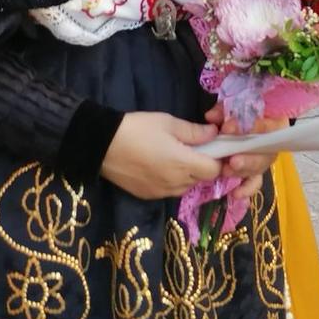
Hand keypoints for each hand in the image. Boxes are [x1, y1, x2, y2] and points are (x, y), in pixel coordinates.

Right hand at [101, 111, 221, 200]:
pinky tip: (159, 165)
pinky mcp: (148, 195)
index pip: (215, 170)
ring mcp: (161, 192)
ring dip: (187, 174)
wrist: (100, 144)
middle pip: (202, 179)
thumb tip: (215, 135)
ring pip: (186, 186)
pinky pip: (170, 190)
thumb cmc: (137, 129)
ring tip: (173, 156)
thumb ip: (194, 131)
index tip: (214, 147)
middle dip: (202, 164)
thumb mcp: (168, 123)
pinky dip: (172, 180)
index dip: (218, 159)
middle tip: (191, 147)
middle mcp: (176, 183)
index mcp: (183, 164)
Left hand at [205, 101, 284, 188]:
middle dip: (249, 157)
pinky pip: (254, 182)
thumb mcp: (228, 107)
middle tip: (232, 160)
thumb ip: (221, 111)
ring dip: (244, 171)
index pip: (267, 125)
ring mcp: (262, 157)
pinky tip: (235, 194)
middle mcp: (270, 142)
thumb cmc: (235, 112)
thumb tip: (212, 117)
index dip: (251, 128)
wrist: (231, 123)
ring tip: (227, 171)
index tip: (228, 128)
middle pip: (267, 152)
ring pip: (260, 167)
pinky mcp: (253, 171)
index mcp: (271, 121)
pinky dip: (246, 188)